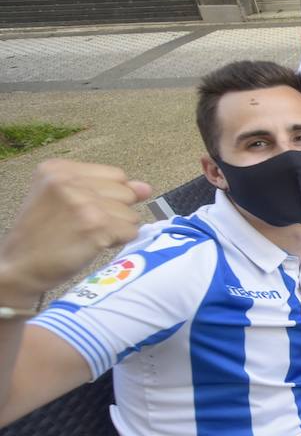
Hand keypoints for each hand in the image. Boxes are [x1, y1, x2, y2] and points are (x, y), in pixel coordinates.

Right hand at [0, 160, 151, 305]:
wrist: (20, 266)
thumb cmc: (43, 235)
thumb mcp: (64, 199)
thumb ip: (105, 188)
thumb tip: (146, 188)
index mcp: (57, 168)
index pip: (117, 175)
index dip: (110, 197)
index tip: (85, 210)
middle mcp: (68, 181)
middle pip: (127, 192)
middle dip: (115, 212)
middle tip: (84, 225)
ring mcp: (83, 202)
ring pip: (131, 214)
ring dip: (117, 229)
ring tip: (86, 235)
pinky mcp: (95, 226)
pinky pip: (130, 232)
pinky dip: (117, 242)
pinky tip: (92, 245)